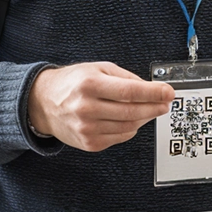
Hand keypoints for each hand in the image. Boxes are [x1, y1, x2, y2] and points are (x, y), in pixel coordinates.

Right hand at [27, 62, 174, 152]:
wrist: (43, 103)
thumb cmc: (70, 83)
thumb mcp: (97, 68)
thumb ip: (124, 77)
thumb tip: (150, 88)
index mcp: (89, 84)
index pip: (130, 91)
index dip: (154, 93)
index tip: (169, 92)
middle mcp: (87, 107)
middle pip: (132, 112)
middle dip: (155, 107)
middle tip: (165, 103)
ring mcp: (87, 128)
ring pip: (129, 127)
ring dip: (145, 118)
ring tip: (150, 110)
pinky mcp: (89, 143)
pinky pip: (120, 137)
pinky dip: (131, 129)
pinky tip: (132, 120)